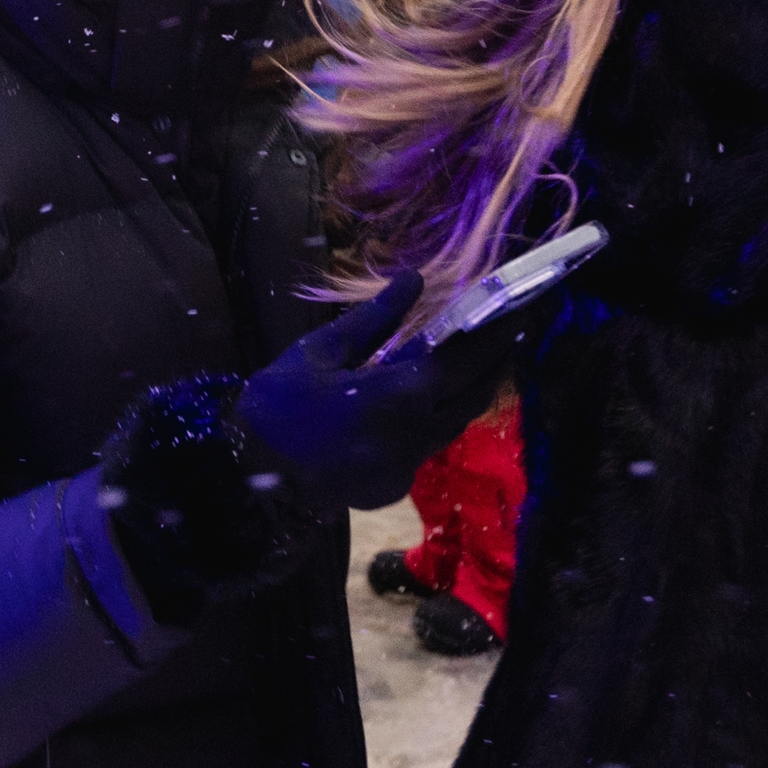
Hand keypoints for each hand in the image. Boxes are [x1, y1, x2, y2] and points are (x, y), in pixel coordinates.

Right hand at [233, 268, 523, 510]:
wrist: (248, 475)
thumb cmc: (278, 404)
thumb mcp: (320, 351)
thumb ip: (375, 319)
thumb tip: (414, 279)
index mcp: (395, 396)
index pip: (465, 362)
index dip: (497, 336)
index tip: (520, 311)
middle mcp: (413, 436)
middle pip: (472, 396)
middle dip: (495, 363)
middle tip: (508, 331)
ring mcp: (406, 468)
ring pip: (454, 424)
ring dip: (467, 391)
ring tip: (473, 359)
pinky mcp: (395, 487)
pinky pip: (427, 446)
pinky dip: (433, 418)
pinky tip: (419, 401)